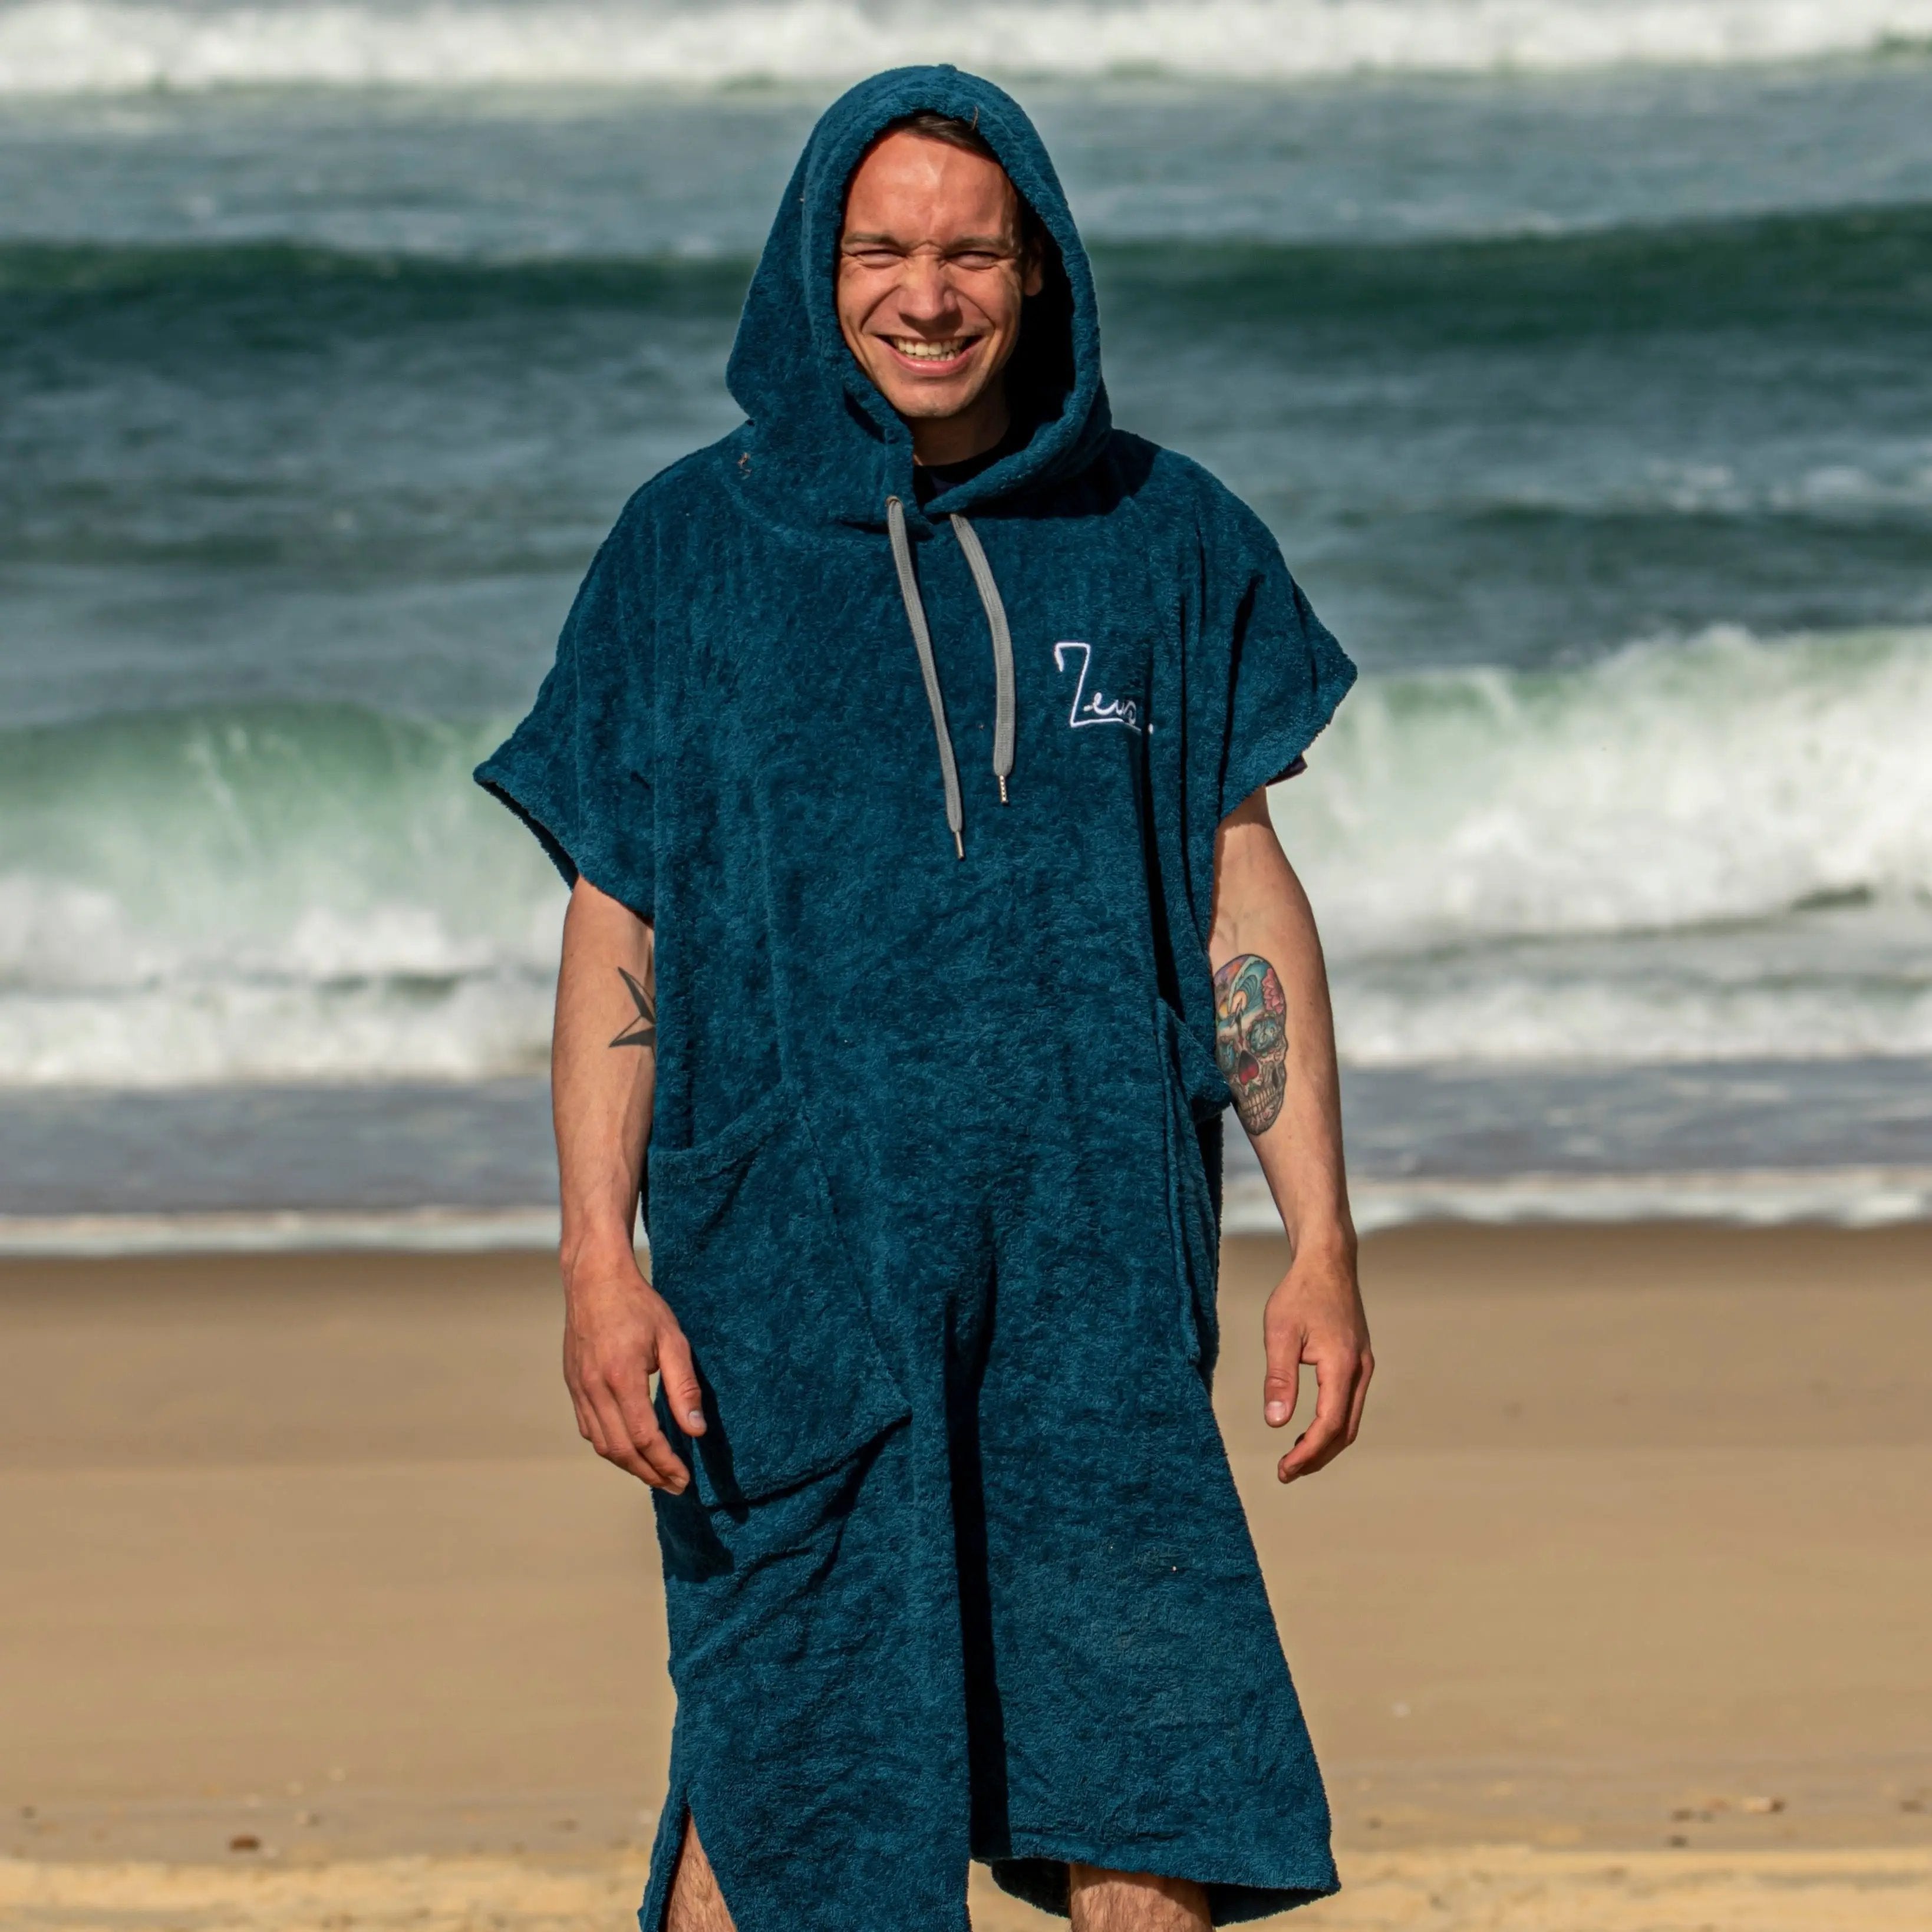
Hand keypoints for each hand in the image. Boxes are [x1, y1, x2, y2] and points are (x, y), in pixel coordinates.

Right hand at [561, 1259, 706, 1490]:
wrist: (595, 1280)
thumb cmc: (639, 1306)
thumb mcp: (672, 1340)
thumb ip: (683, 1387)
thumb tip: (696, 1431)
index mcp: (621, 1378)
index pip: (644, 1437)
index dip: (665, 1464)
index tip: (684, 1479)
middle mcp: (595, 1388)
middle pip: (620, 1450)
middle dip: (649, 1473)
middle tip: (675, 1486)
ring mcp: (579, 1389)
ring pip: (601, 1444)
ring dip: (629, 1465)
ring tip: (656, 1473)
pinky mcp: (573, 1385)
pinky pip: (589, 1428)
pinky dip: (610, 1446)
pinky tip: (629, 1448)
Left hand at [1263, 1241, 1372, 1482]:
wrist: (1327, 1261)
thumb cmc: (1301, 1292)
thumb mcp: (1280, 1333)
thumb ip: (1279, 1379)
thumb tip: (1275, 1423)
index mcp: (1342, 1365)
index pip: (1328, 1425)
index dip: (1307, 1453)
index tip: (1284, 1469)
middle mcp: (1360, 1370)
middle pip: (1344, 1431)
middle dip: (1317, 1457)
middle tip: (1287, 1472)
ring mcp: (1363, 1366)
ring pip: (1350, 1420)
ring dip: (1325, 1444)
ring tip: (1296, 1457)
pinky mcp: (1359, 1361)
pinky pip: (1350, 1404)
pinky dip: (1332, 1425)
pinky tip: (1309, 1428)